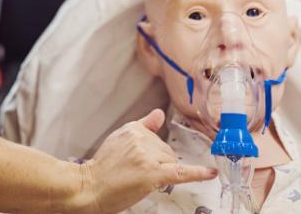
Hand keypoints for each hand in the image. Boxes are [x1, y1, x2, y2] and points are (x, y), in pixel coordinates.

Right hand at [74, 108, 216, 213]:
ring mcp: (148, 156)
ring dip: (161, 172)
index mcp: (133, 129)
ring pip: (171, 163)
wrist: (90, 187)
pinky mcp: (153, 172)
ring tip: (138, 179)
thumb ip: (143, 125)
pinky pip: (181, 172)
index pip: (157, 138)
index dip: (154, 153)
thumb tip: (159, 113)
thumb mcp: (118, 138)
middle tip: (136, 173)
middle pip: (166, 151)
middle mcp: (141, 138)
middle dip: (158, 163)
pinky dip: (198, 173)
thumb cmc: (102, 168)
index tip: (150, 159)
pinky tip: (210, 173)